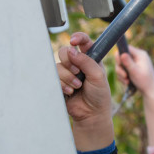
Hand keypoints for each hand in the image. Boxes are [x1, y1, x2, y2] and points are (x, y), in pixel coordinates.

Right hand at [57, 32, 115, 150]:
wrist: (92, 114)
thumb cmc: (99, 95)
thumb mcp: (98, 76)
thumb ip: (86, 61)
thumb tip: (71, 50)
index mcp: (90, 58)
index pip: (83, 41)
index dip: (78, 38)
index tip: (74, 41)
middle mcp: (78, 63)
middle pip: (65, 51)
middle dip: (69, 62)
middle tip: (77, 72)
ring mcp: (67, 73)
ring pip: (58, 65)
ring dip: (67, 77)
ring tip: (77, 87)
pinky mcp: (59, 83)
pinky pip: (53, 77)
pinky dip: (62, 84)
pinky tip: (70, 92)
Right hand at [116, 46, 153, 96]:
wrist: (150, 92)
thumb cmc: (145, 81)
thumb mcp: (135, 72)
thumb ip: (127, 62)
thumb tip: (120, 53)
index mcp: (140, 54)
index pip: (126, 48)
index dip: (120, 55)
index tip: (119, 64)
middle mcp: (137, 57)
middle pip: (122, 57)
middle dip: (120, 68)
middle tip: (124, 76)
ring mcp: (135, 63)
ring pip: (121, 65)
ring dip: (121, 74)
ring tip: (126, 81)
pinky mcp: (133, 69)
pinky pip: (123, 70)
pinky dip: (123, 77)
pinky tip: (127, 83)